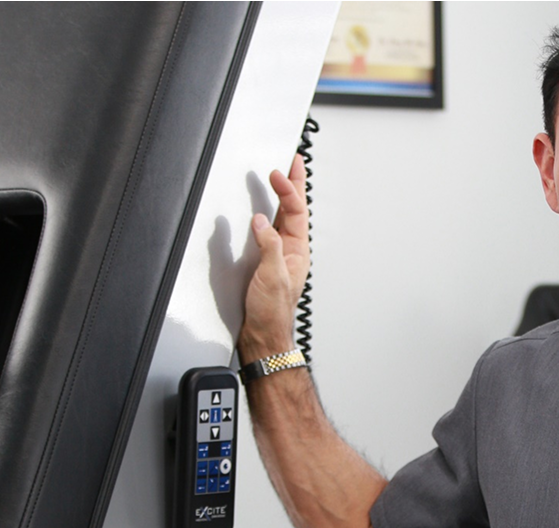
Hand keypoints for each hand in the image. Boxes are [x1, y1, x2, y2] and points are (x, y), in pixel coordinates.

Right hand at [238, 153, 309, 360]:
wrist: (261, 335)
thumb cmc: (271, 313)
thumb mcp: (272, 276)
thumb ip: (268, 247)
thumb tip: (261, 222)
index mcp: (297, 252)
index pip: (295, 212)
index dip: (288, 190)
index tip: (278, 173)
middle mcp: (289, 251)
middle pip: (292, 210)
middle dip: (293, 185)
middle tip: (294, 162)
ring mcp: (276, 255)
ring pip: (280, 219)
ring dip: (281, 197)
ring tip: (283, 177)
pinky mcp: (262, 261)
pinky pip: (266, 232)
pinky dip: (264, 215)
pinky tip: (260, 209)